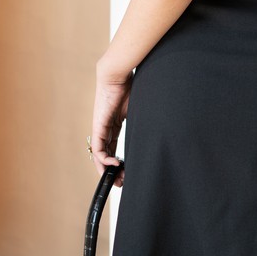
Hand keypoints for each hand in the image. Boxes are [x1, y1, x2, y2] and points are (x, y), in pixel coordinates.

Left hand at [90, 63, 131, 187]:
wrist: (117, 73)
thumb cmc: (130, 85)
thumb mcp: (137, 108)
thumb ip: (141, 120)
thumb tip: (157, 129)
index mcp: (115, 123)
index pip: (114, 147)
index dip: (119, 161)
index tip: (127, 171)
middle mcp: (106, 127)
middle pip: (106, 154)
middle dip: (113, 171)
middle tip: (122, 182)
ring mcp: (101, 127)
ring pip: (101, 155)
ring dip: (108, 169)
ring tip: (118, 178)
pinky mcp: (99, 125)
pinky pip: (99, 148)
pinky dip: (104, 159)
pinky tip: (114, 164)